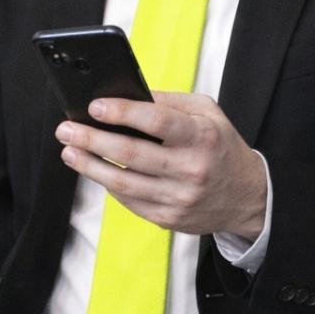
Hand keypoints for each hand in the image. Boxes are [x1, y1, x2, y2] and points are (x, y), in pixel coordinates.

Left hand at [56, 92, 266, 238]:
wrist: (247, 196)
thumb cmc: (221, 146)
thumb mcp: (207, 113)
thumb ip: (169, 102)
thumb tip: (125, 95)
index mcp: (203, 136)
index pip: (158, 122)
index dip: (123, 113)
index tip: (94, 106)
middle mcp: (192, 169)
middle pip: (131, 154)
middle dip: (92, 140)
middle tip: (66, 129)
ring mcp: (179, 198)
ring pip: (123, 182)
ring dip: (89, 166)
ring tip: (69, 151)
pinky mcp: (169, 219)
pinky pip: (129, 201)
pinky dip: (108, 184)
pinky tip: (94, 169)